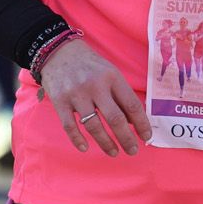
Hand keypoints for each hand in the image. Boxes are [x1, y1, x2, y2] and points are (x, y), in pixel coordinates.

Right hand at [38, 39, 149, 154]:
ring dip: (106, 143)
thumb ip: (121, 95)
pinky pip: (69, 125)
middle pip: (115, 118)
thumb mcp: (110, 73)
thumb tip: (134, 123)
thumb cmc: (89, 65)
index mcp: (112, 77)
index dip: (142, 125)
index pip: (132, 105)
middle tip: (132, 151)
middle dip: (126, 138)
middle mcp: (94, 85)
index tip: (146, 138)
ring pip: (93, 125)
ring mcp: (75, 93)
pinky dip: (77, 139)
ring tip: (113, 152)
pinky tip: (85, 148)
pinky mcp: (59, 100)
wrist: (56, 51)